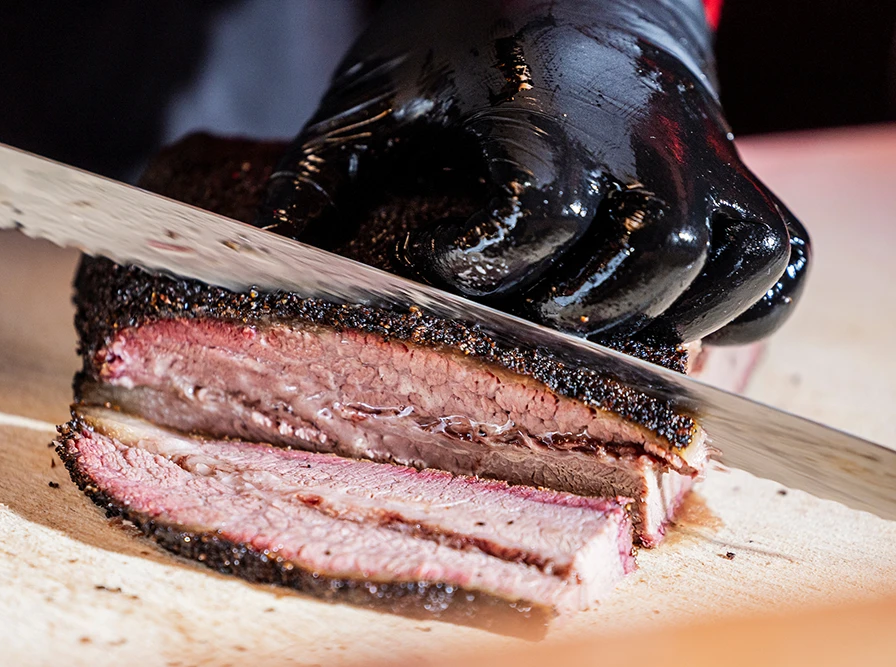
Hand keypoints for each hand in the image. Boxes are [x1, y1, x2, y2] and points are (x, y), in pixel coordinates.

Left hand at [256, 0, 809, 344]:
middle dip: (579, 308)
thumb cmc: (463, 35)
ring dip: (659, 315)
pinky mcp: (733, 168)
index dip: (494, 261)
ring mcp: (701, 151)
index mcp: (548, 103)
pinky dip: (741, 305)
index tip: (453, 266)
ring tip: (592, 322)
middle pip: (649, 251)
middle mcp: (643, 128)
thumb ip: (324, 168)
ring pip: (720, 259)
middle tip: (524, 316)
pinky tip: (675, 316)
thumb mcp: (381, 89)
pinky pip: (773, 257)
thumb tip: (271, 249)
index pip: (545, 207)